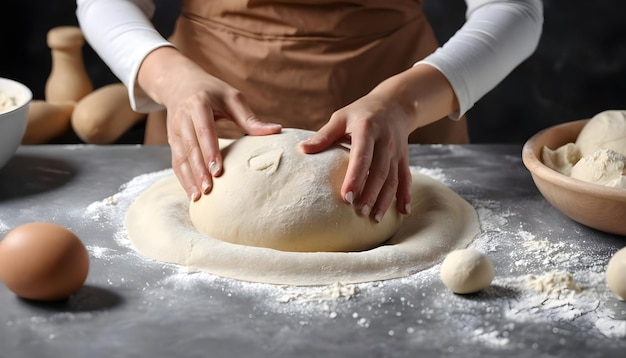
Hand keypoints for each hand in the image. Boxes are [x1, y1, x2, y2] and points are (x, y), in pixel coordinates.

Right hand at [138, 47, 280, 200]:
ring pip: (180, 158)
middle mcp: (182, 118)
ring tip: (199, 197)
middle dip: (198, 170)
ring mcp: (174, 130)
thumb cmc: (212, 91)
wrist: (179, 83)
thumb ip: (250, 118)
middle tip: (209, 189)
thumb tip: (276, 130)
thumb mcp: (232, 97)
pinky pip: (175, 162)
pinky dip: (182, 178)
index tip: (217, 170)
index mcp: (199, 104)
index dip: (209, 151)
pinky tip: (192, 193)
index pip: (204, 130)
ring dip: (189, 178)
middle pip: (190, 147)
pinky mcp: (172, 141)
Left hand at [300, 92, 413, 222]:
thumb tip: (302, 150)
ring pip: (393, 178)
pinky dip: (406, 195)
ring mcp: (397, 151)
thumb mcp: (341, 117)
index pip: (361, 157)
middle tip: (360, 213)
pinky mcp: (404, 158)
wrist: (394, 105)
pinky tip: (403, 212)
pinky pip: (406, 178)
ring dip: (385, 199)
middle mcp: (385, 141)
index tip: (346, 197)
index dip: (355, 178)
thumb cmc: (361, 113)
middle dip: (370, 194)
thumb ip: (324, 135)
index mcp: (367, 130)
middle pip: (379, 171)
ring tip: (375, 218)